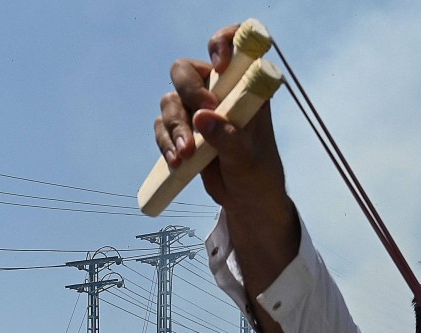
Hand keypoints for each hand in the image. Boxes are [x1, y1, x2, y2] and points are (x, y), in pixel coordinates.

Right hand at [156, 25, 290, 217]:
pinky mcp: (184, 129)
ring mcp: (199, 110)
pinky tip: (177, 161)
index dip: (222, 43)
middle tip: (199, 117)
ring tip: (186, 154)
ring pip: (170, 100)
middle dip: (187, 93)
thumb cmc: (258, 175)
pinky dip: (166, 141)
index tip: (220, 64)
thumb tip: (202, 118)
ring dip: (173, 126)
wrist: (247, 201)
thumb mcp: (248, 159)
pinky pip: (162, 125)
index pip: (233, 47)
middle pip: (185, 71)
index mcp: (245, 89)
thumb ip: (228, 138)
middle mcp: (219, 93)